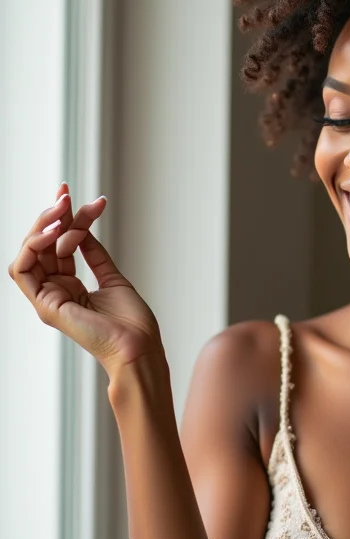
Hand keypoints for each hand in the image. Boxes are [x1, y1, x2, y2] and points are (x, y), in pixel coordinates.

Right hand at [8, 183, 162, 375]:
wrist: (138, 345)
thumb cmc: (131, 321)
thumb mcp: (111, 278)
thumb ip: (94, 255)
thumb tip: (83, 230)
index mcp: (69, 287)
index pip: (59, 246)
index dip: (67, 219)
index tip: (82, 197)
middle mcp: (54, 291)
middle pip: (44, 245)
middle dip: (52, 215)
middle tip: (66, 193)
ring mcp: (47, 298)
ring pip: (28, 254)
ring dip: (42, 226)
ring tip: (62, 208)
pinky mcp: (45, 305)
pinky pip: (22, 270)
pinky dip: (33, 247)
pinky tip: (54, 230)